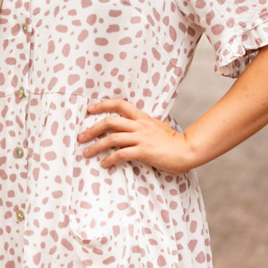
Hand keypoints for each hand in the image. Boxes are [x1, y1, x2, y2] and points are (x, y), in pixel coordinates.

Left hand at [79, 98, 198, 174]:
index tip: (90, 109)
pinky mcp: (143, 151)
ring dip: (95, 146)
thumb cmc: (172, 141)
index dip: (103, 104)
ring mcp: (141, 138)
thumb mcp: (157, 127)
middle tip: (81, 137)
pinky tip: (104, 164)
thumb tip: (131, 126)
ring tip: (86, 153)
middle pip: (109, 121)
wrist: (186, 150)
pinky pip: (121, 154)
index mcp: (142, 117)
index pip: (120, 104)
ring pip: (111, 138)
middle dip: (92, 129)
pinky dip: (109, 159)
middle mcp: (139, 125)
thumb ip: (143, 125)